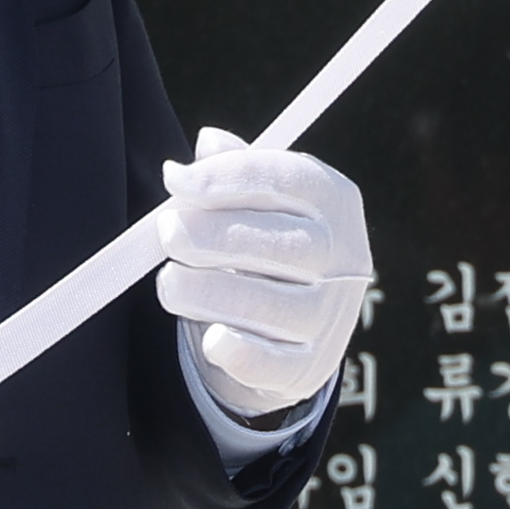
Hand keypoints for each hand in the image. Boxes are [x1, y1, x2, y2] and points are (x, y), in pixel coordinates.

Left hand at [157, 128, 375, 422]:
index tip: (174, 180)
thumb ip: (234, 168)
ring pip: (266, 305)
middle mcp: (343, 256)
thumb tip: (210, 142)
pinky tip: (211, 338)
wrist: (293, 324)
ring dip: (206, 292)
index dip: (224, 177)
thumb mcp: (258, 199)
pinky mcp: (311, 366)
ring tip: (171, 284)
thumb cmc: (264, 241)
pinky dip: (239, 353)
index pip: (284, 178)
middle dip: (211, 235)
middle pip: (278, 242)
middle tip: (166, 232)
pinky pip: (272, 363)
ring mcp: (331, 314)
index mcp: (332, 200)